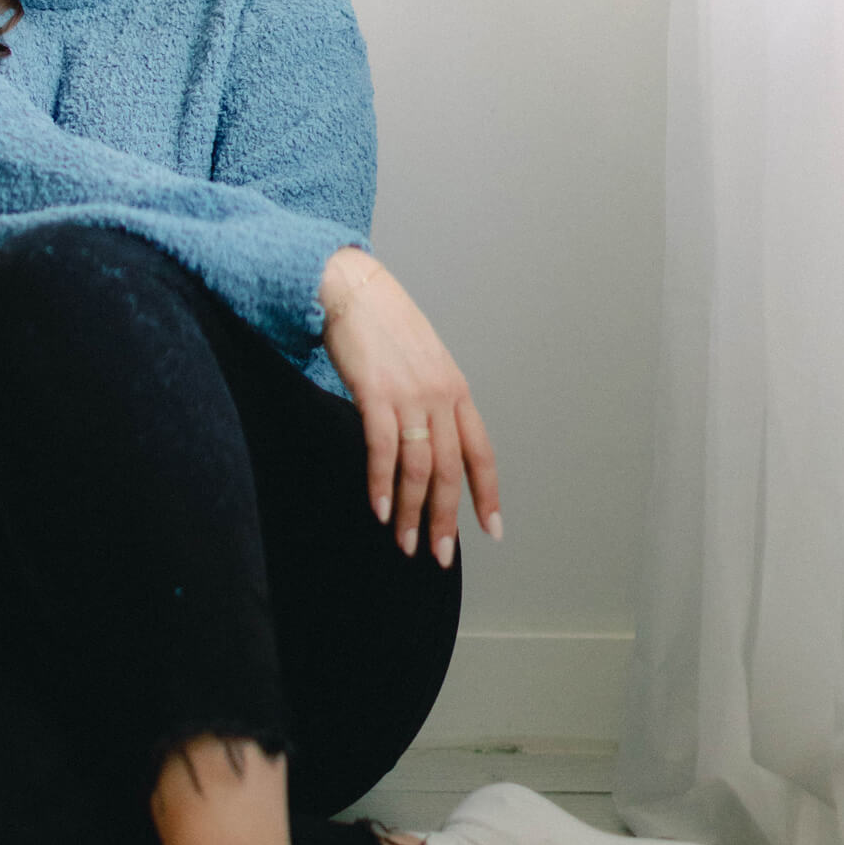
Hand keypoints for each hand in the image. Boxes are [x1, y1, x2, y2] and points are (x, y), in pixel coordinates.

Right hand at [318, 250, 501, 566]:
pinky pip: (383, 450)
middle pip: (450, 471)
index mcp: (456, 390)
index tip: (491, 530)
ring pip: (418, 468)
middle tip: (440, 556)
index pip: (480, 453)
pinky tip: (379, 509)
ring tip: (404, 542)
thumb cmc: (383, 326)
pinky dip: (382, 485)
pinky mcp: (375, 393)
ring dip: (411, 512)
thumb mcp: (422, 363)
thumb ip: (431, 401)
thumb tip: (428, 442)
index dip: (486, 495)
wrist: (352, 288)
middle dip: (445, 519)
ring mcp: (410, 395)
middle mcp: (440, 396)